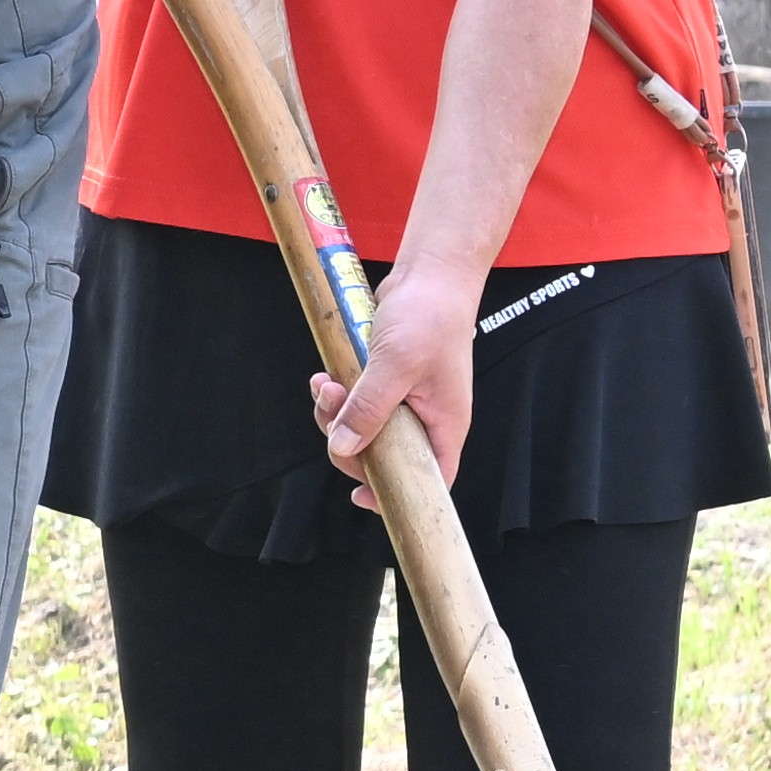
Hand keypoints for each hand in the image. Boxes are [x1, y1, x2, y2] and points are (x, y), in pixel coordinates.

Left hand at [312, 255, 485, 486]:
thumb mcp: (396, 364)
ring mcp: (406, 402)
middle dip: (350, 441)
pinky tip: (325, 378)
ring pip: (364, 429)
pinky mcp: (386, 383)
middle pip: (384, 457)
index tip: (362, 497)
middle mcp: (427, 419)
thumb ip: (370, 408)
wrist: (430, 274)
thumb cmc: (429, 316)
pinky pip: (356, 403)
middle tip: (333, 411)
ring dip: (336, 415)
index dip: (400, 494)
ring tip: (326, 386)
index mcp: (444, 425)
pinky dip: (338, 396)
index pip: (431, 479)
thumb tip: (345, 447)